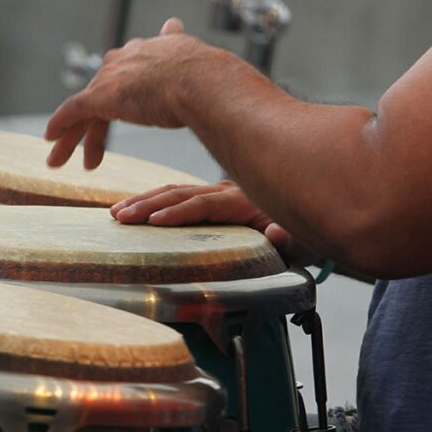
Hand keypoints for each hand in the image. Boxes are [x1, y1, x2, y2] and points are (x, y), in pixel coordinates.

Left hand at [45, 18, 204, 169]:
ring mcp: (114, 75)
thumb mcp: (203, 67)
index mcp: (153, 50)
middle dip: (93, 119)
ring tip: (61, 160)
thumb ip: (195, 65)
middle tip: (90, 147)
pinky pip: (73, 111)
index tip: (122, 105)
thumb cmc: (213, 83)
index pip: (130, 73)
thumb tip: (207, 56)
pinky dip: (61, 125)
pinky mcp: (101, 95)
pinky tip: (50, 141)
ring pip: (84, 106)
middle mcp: (128, 57)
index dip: (123, 94)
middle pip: (104, 90)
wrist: (203, 82)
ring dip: (73, 135)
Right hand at [111, 180, 319, 266]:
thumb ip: (291, 239)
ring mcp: (219, 192)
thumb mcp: (305, 241)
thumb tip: (278, 233)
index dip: (179, 213)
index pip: (205, 205)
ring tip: (117, 213)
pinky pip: (178, 194)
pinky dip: (154, 200)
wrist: (313, 210)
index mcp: (245, 201)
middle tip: (121, 217)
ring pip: (175, 191)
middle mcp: (228, 191)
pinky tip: (133, 207)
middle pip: (181, 193)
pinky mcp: (213, 197)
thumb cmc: (307, 234)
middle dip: (149, 205)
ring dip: (145, 201)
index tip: (154, 222)